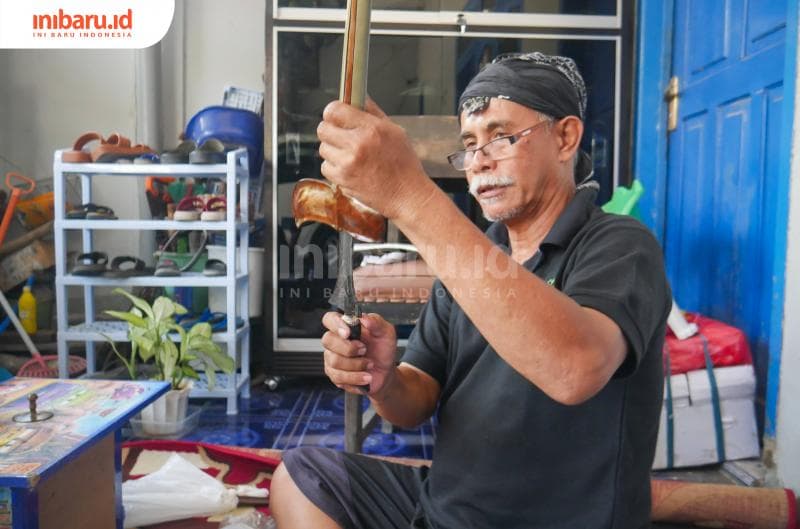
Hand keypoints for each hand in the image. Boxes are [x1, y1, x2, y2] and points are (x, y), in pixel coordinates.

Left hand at [317, 98, 435, 219]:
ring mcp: (347, 163)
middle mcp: (357, 144)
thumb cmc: (403, 163)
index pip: (335, 110)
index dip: (333, 112)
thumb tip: (359, 96)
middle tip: (342, 137)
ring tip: (351, 157)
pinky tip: (351, 170)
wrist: (406, 195)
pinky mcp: (342, 179)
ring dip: (333, 151)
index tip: (336, 116)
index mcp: (371, 128)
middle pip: (323, 128)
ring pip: (323, 148)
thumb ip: (373, 113)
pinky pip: (325, 167)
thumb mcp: (394, 131)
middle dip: (331, 131)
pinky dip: (334, 168)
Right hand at [321, 312, 396, 395]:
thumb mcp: (386, 333)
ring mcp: (332, 358)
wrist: (386, 372)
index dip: (335, 324)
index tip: (348, 333)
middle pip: (328, 340)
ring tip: (370, 364)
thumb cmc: (383, 350)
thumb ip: (376, 322)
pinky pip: (339, 377)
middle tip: (364, 350)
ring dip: (357, 364)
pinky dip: (356, 377)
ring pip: (334, 361)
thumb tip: (363, 317)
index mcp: (345, 327)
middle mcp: (335, 341)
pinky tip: (366, 376)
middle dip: (349, 348)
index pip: (329, 319)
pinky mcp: (334, 375)